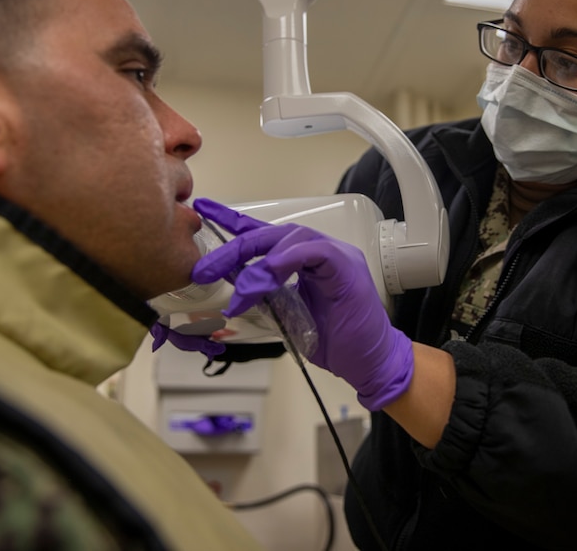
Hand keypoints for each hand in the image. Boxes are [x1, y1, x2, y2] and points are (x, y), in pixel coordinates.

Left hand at [190, 198, 413, 410]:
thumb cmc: (338, 342)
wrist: (372, 364)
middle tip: (206, 268)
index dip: (235, 222)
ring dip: (259, 260)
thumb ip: (269, 297)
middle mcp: (323, 252)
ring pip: (293, 237)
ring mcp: (338, 257)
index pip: (268, 235)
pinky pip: (317, 252)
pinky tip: (271, 273)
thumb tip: (235, 291)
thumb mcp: (291, 317)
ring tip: (240, 288)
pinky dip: (290, 259)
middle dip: (236, 247)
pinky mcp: (348, 270)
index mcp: (308, 261)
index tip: (205, 212)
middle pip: (273, 234)